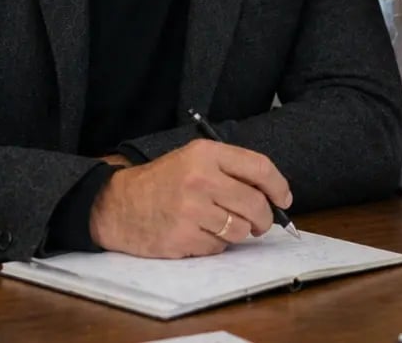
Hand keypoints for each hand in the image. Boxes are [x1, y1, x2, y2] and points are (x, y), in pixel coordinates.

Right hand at [89, 139, 291, 257]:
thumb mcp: (194, 159)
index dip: (278, 186)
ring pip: (239, 229)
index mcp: (207, 154)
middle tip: (261, 223)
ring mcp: (191, 210)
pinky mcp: (181, 237)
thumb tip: (271, 194)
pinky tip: (198, 233)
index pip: (259, 167)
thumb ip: (230, 170)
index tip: (284, 199)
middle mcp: (201, 179)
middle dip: (264, 218)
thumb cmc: (162, 181)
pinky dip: (215, 244)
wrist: (116, 204)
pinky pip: (218, 247)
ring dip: (237, 232)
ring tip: (219, 224)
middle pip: (254, 203)